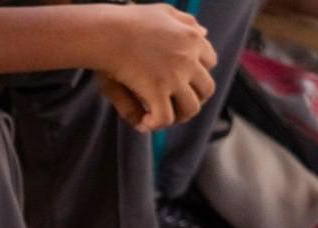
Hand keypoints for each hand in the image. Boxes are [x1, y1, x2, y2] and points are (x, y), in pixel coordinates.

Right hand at [93, 4, 216, 131]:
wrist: (107, 32)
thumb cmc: (127, 23)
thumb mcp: (162, 12)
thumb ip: (185, 21)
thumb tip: (205, 33)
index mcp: (192, 39)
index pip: (210, 63)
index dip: (196, 76)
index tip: (182, 82)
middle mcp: (189, 59)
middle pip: (206, 89)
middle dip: (193, 100)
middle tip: (174, 106)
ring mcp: (175, 77)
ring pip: (191, 108)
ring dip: (177, 117)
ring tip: (160, 117)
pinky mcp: (157, 91)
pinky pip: (165, 118)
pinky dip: (156, 125)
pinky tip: (144, 123)